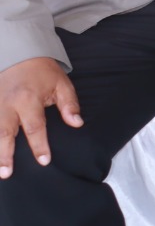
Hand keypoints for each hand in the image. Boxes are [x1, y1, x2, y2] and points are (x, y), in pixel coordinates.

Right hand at [0, 57, 80, 178]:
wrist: (18, 52)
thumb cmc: (42, 70)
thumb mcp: (61, 83)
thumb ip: (69, 105)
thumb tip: (77, 123)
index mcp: (29, 99)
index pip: (35, 127)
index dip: (40, 145)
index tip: (44, 161)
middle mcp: (8, 104)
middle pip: (5, 132)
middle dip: (5, 154)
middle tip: (6, 173)